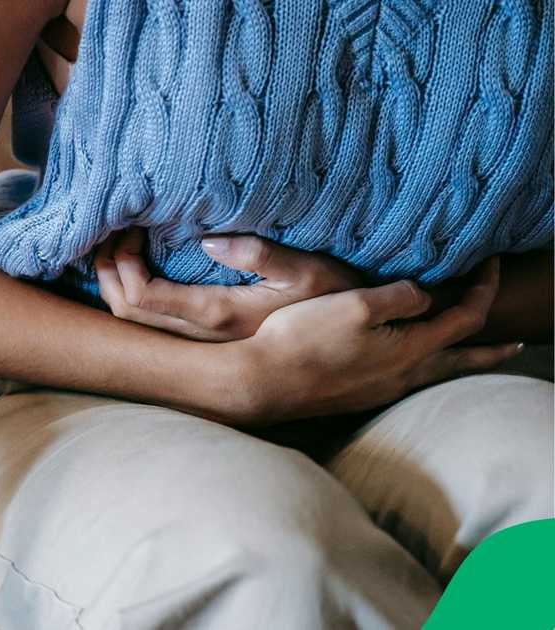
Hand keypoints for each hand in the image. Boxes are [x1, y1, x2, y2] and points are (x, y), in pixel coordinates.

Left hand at [94, 229, 361, 340]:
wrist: (352, 343)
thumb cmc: (336, 299)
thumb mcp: (310, 270)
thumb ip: (262, 255)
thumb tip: (208, 242)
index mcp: (219, 315)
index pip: (142, 298)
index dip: (122, 264)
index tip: (131, 227)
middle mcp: (201, 338)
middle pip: (125, 312)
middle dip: (108, 270)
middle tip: (113, 230)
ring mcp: (201, 343)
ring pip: (133, 322)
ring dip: (115, 283)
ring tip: (118, 245)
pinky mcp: (205, 341)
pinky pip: (150, 323)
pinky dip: (130, 293)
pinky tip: (136, 268)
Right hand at [238, 258, 522, 421]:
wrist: (262, 382)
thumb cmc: (304, 339)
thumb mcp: (356, 304)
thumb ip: (399, 296)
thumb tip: (424, 295)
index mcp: (410, 349)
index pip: (465, 317)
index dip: (484, 288)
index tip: (491, 264)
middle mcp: (403, 376)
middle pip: (461, 361)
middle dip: (490, 350)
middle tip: (516, 345)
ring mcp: (379, 390)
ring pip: (434, 374)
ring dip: (458, 361)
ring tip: (469, 356)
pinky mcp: (357, 396)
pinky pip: (406, 380)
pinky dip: (424, 368)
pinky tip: (409, 365)